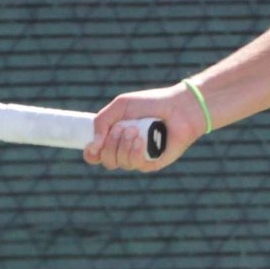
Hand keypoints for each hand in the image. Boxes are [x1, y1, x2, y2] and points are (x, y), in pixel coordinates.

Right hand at [82, 83, 202, 173]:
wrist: (179, 107)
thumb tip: (93, 146)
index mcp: (115, 137)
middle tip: (124, 127)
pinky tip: (142, 140)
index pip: (96, 155)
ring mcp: (139, 157)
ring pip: (119, 163)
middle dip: (111, 143)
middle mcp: (125, 150)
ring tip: (136, 130)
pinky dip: (135, 152)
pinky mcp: (153, 163)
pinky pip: (136, 165)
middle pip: (106, 160)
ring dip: (123, 145)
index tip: (93, 146)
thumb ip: (101, 122)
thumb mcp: (120, 106)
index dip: (91, 154)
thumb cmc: (151, 104)